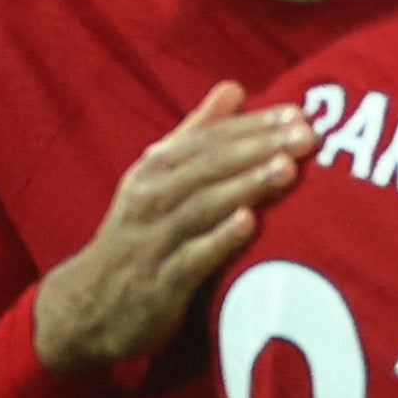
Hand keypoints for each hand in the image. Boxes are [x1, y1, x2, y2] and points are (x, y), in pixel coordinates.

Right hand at [34, 85, 311, 372]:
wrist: (90, 308)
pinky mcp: (158, 286)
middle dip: (258, 148)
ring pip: (201, 206)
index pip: (208, 138)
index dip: (253, 124)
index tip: (299, 113)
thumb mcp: (157, 179)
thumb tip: (235, 88)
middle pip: (209, 166)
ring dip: (245, 185)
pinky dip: (218, 239)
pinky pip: (190, 259)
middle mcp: (151, 197)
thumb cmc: (139, 236)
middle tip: (307, 136)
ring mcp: (153, 241)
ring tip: (287, 169)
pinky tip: (249, 224)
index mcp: (155, 169)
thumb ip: (197, 134)